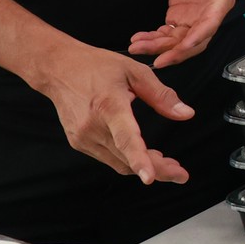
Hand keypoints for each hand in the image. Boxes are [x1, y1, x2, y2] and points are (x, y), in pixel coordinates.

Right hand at [28, 38, 193, 183]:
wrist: (58, 69)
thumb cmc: (97, 66)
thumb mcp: (135, 71)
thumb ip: (161, 95)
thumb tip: (186, 114)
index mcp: (109, 105)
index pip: (125, 138)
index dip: (139, 159)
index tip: (149, 177)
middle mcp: (93, 126)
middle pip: (127, 158)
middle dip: (157, 170)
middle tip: (181, 174)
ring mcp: (83, 138)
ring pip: (119, 162)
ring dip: (144, 167)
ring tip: (168, 163)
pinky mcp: (78, 143)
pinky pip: (108, 157)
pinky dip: (127, 160)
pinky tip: (143, 155)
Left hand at [128, 0, 243, 69]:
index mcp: (219, 2)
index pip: (209, 26)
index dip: (196, 39)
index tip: (181, 47)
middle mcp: (207, 15)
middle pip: (193, 41)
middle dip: (174, 52)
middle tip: (156, 60)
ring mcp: (193, 17)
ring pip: (177, 40)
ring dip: (158, 47)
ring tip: (136, 47)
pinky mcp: (180, 15)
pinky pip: (168, 33)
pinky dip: (154, 39)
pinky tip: (139, 40)